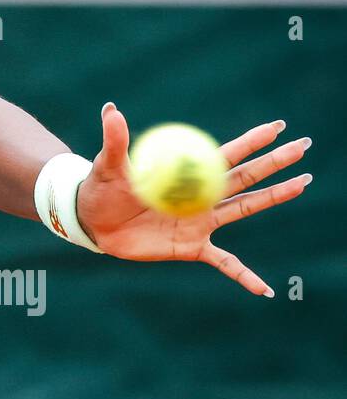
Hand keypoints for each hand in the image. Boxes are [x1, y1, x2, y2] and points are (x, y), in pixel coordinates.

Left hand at [74, 102, 311, 295]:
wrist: (94, 222)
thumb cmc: (102, 188)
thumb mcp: (110, 165)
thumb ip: (115, 140)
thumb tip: (110, 107)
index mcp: (186, 173)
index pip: (225, 154)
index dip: (251, 141)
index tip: (278, 126)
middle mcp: (201, 196)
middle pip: (245, 176)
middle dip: (275, 162)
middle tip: (304, 146)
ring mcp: (200, 222)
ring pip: (245, 207)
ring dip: (274, 197)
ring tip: (302, 184)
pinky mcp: (192, 247)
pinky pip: (225, 264)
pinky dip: (244, 276)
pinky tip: (266, 291)